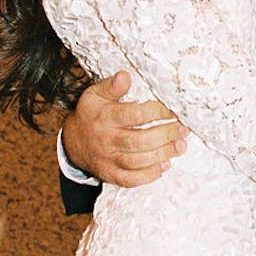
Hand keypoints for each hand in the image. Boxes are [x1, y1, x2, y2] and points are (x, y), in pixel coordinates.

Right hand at [61, 72, 187, 186]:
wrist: (72, 141)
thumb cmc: (90, 114)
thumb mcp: (95, 94)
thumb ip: (112, 86)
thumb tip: (125, 76)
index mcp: (105, 117)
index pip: (135, 115)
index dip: (157, 112)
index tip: (173, 110)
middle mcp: (107, 140)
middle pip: (140, 141)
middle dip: (165, 135)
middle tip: (182, 130)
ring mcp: (108, 159)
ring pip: (138, 162)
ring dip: (162, 155)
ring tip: (180, 146)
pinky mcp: (110, 174)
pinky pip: (130, 180)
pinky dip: (149, 176)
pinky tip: (164, 166)